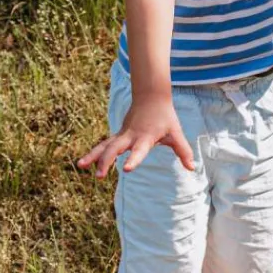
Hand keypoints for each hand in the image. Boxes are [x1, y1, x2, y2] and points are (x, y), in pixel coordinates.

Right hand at [77, 94, 195, 177]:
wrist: (151, 96)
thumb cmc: (165, 117)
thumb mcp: (176, 133)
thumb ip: (183, 151)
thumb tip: (192, 167)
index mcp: (146, 136)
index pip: (139, 150)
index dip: (134, 159)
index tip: (127, 170)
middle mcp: (131, 136)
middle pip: (115, 148)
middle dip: (106, 161)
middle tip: (100, 176)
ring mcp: (122, 135)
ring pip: (105, 145)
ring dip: (93, 156)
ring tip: (80, 166)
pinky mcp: (118, 135)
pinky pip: (104, 145)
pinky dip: (94, 153)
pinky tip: (83, 163)